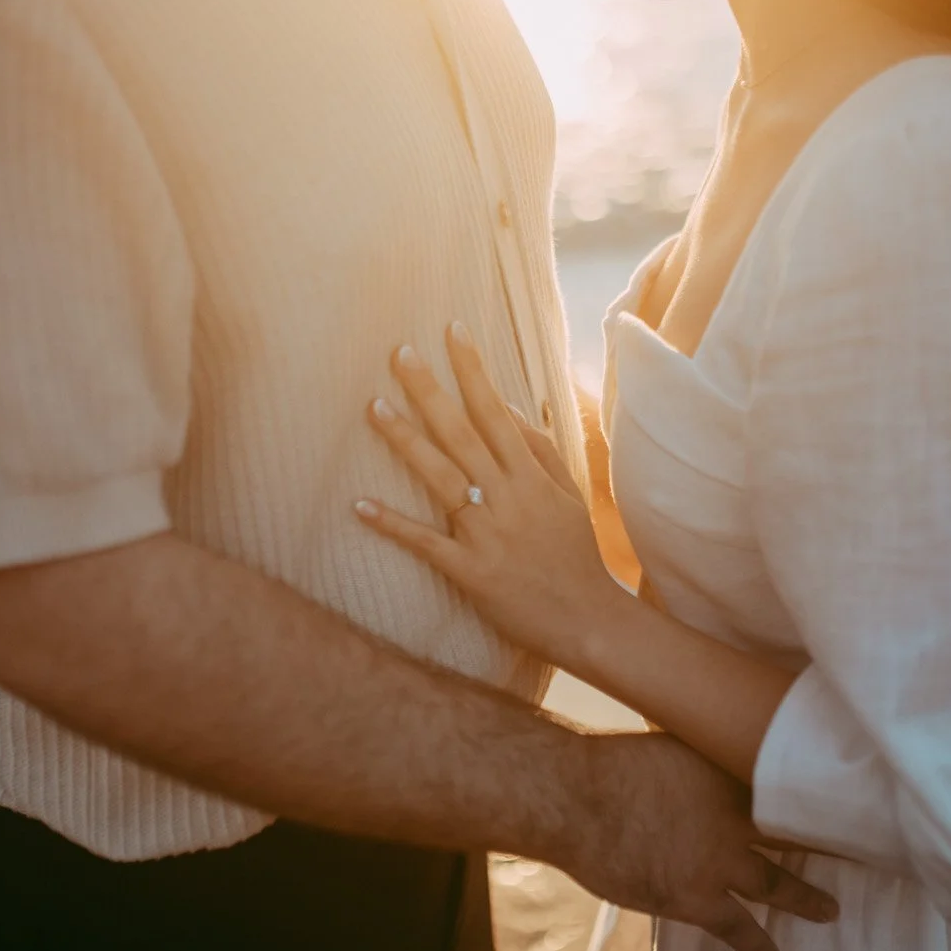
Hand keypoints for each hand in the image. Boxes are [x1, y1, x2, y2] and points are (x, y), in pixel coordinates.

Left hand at [356, 323, 630, 672]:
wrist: (589, 620)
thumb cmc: (575, 557)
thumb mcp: (567, 496)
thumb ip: (540, 451)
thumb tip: (511, 408)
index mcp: (531, 477)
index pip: (497, 411)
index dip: (474, 370)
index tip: (452, 330)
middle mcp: (508, 496)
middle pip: (462, 433)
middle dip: (430, 390)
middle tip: (399, 352)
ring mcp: (487, 533)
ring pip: (441, 476)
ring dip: (405, 440)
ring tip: (372, 406)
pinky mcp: (471, 570)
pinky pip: (426, 542)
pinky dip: (393, 525)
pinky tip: (360, 506)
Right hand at [557, 732, 838, 950]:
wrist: (576, 799)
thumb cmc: (609, 765)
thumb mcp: (668, 743)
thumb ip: (700, 755)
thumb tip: (715, 753)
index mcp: (729, 772)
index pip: (787, 787)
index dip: (816, 797)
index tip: (847, 802)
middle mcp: (735, 816)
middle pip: (795, 834)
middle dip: (828, 845)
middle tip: (862, 856)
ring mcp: (719, 860)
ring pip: (777, 883)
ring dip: (805, 898)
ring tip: (830, 910)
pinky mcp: (695, 899)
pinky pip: (737, 928)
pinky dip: (757, 942)